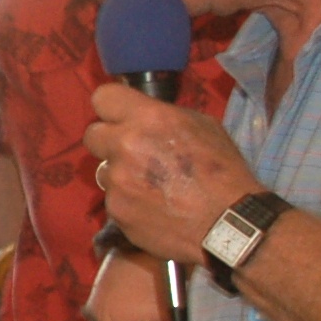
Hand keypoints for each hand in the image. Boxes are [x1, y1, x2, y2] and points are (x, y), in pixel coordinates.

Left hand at [83, 88, 260, 265]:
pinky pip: (114, 199)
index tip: (119, 116)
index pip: (103, 97)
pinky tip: (154, 207)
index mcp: (148, 119)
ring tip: (151, 186)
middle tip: (132, 152)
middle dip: (110, 141)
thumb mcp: (203, 126)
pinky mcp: (116, 210)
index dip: (111, 107)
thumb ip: (164, 117)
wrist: (227, 222)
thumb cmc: (223, 171)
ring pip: (104, 170)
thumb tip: (141, 116)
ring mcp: (117, 181)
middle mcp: (125, 146)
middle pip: (93, 135)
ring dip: (120, 175)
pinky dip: (129, 202)